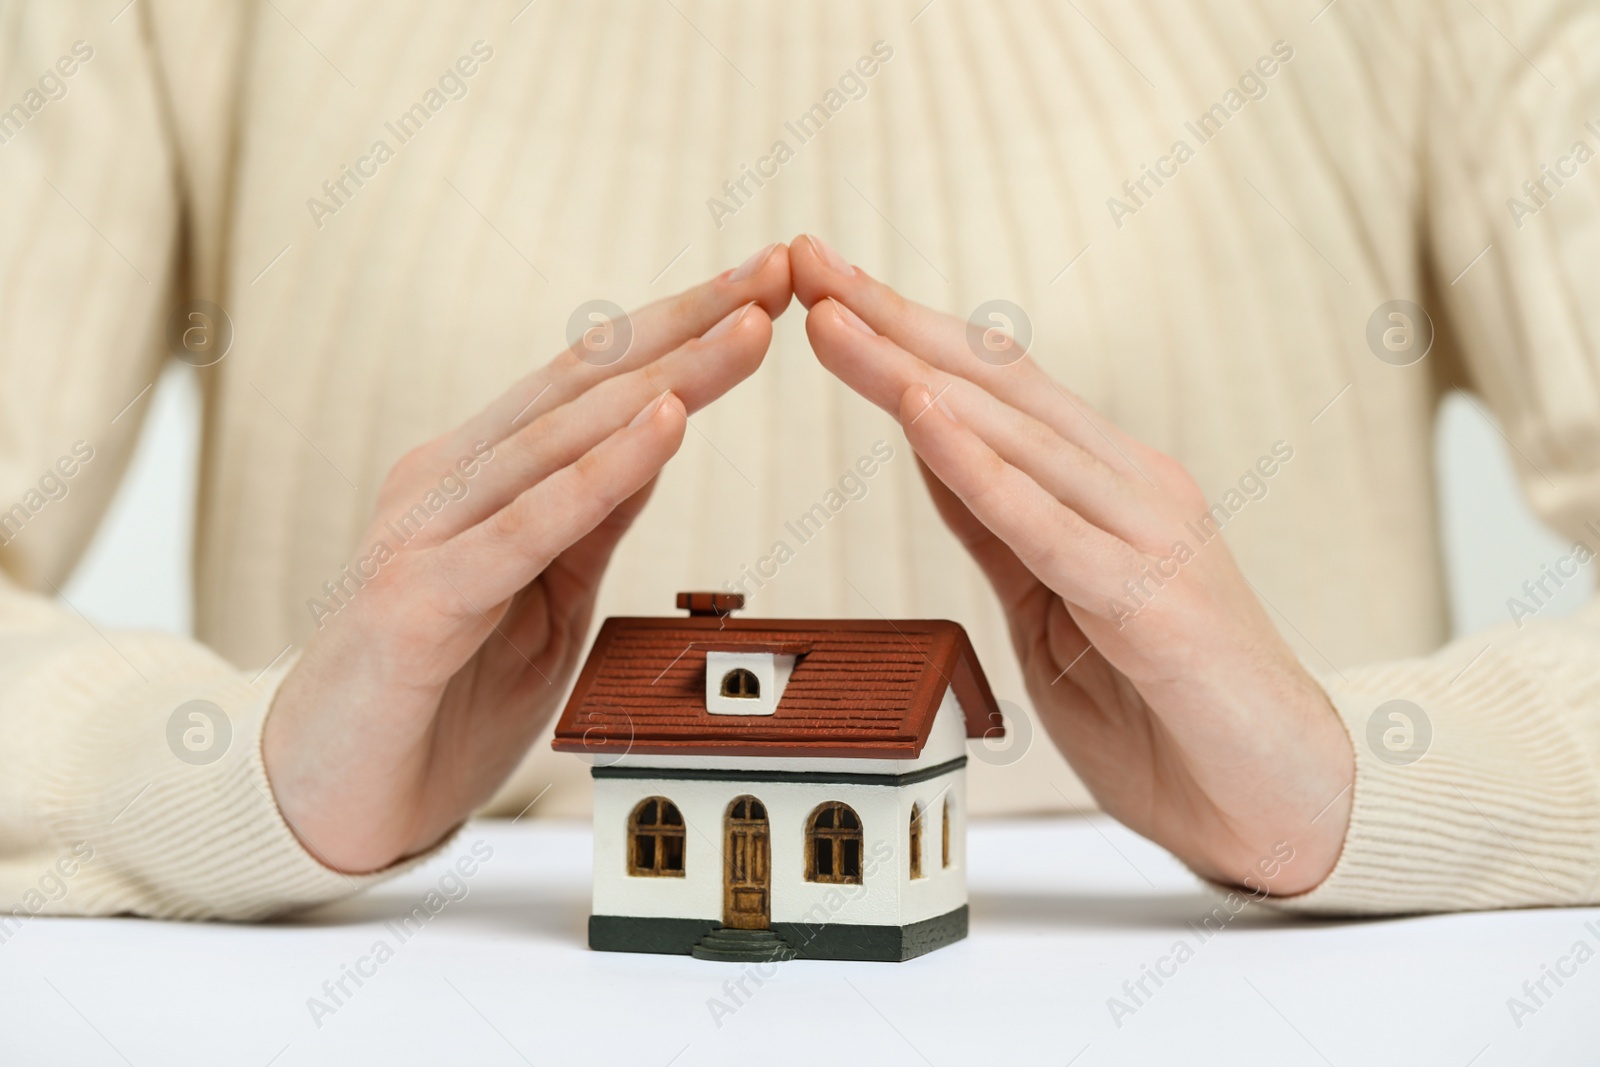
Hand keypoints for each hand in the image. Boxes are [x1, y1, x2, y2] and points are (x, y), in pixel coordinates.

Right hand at [264, 244, 793, 872]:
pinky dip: (598, 475)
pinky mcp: (415, 599)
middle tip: (778, 272)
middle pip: (584, 386)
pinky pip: (524, 528)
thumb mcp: (545, 600)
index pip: (592, 383)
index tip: (765, 289)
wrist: (327, 803)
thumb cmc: (438, 701)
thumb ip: (590, 519)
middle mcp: (446, 482)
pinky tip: (662, 426)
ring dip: (665, 380)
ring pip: (561, 438)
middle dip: (689, 327)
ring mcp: (423, 533)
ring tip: (746, 331)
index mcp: (478, 476)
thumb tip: (658, 433)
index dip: (681, 331)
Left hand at [791, 235, 1352, 895]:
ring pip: (1012, 435)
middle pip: (995, 384)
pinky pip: (1045, 525)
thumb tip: (930, 443)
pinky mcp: (1152, 602)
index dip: (906, 335)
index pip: (994, 389)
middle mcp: (1132, 488)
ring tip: (833, 318)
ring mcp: (1148, 536)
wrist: (1284, 804)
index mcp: (1108, 487)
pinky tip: (917, 413)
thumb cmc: (1168, 710)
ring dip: (913, 372)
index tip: (826, 289)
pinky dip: (976, 467)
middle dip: (892, 321)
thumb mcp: (1050, 605)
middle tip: (807, 260)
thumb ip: (998, 525)